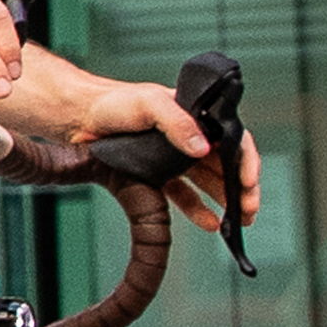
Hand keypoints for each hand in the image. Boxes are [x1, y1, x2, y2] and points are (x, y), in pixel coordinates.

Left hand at [0, 55, 262, 234]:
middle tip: (249, 210)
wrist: (77, 117)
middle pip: (225, 163)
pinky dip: (198, 209)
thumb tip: (202, 147)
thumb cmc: (111, 102)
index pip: (231, 137)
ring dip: (225, 201)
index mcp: (192, 114)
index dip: (246, 160)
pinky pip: (183, 193)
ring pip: (208, 181)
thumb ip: (177, 122)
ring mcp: (172, 155)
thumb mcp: (148, 104)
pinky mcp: (155, 172)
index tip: (249, 182)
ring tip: (237, 222)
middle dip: (241, 188)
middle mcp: (187, 134)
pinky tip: (210, 223)